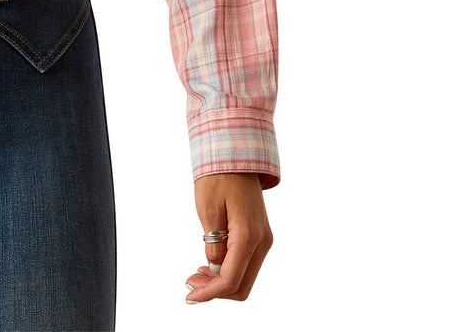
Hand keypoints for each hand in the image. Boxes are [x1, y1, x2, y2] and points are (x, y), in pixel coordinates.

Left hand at [184, 173, 272, 303]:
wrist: (235, 156)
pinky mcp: (259, 237)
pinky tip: (209, 267)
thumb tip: (215, 269)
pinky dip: (228, 272)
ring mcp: (263, 240)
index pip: (231, 278)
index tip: (190, 296)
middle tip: (190, 285)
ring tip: (195, 276)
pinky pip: (246, 264)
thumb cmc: (218, 177)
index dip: (210, 293)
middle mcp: (262, 242)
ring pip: (245, 278)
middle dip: (215, 292)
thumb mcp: (207, 208)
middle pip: (241, 285)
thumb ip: (213, 242)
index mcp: (249, 235)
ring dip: (221, 284)